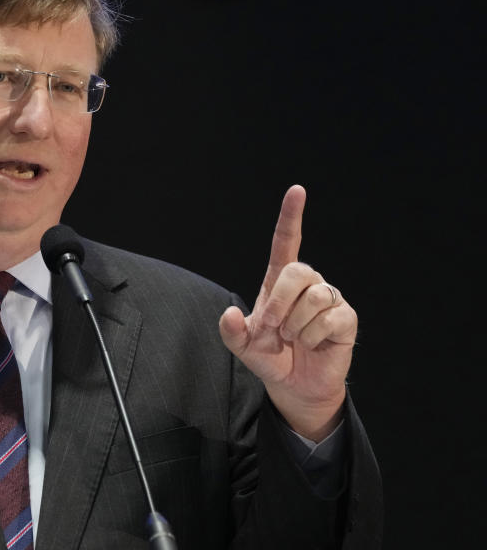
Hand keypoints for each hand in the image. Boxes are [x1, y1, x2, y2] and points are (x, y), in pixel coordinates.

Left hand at [218, 185, 356, 440]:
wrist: (295, 386)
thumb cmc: (271, 357)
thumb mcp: (243, 347)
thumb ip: (231, 332)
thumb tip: (230, 314)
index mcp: (279, 282)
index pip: (286, 242)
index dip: (291, 216)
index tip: (297, 191)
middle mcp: (306, 285)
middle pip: (298, 270)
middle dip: (280, 301)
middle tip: (273, 327)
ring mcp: (328, 300)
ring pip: (315, 296)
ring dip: (297, 325)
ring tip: (294, 339)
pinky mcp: (346, 319)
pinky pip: (331, 318)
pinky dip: (314, 336)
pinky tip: (312, 344)